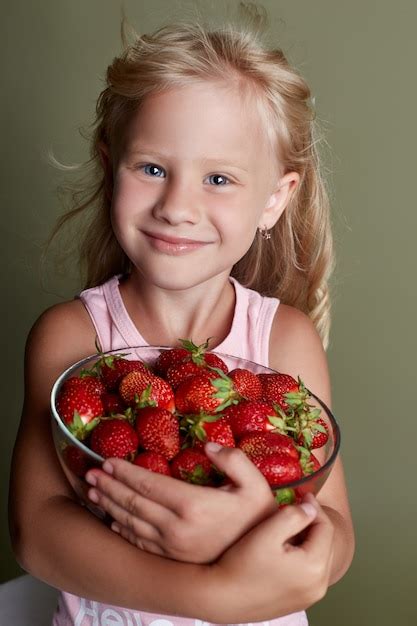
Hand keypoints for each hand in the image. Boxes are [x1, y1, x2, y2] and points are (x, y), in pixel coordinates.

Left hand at [85, 443, 276, 562]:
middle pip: (133, 502)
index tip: (107, 461)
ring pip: (130, 523)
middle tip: (90, 473)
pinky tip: (112, 521)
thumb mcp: (255, 484)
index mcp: (192, 504)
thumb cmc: (258, 518)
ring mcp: (171, 546)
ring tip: (93, 492)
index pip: (148, 483)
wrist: (261, 563)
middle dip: (109, 485)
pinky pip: (139, 542)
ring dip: (109, 505)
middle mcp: (176, 527)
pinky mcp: (172, 558)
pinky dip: (121, 529)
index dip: (124, 472)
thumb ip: (234, 460)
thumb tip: (208, 445)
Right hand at [208, 495, 334, 622]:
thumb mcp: (267, 532)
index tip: (302, 494)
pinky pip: (310, 573)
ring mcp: (309, 598)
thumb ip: (294, 515)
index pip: (326, 528)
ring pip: (319, 559)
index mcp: (314, 567)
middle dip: (314, 523)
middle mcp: (318, 587)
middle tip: (297, 507)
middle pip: (326, 544)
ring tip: (291, 526)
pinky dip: (304, 556)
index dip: (315, 507)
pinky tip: (285, 548)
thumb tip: (311, 508)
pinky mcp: (298, 602)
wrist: (221, 598)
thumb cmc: (242, 563)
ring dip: (309, 540)